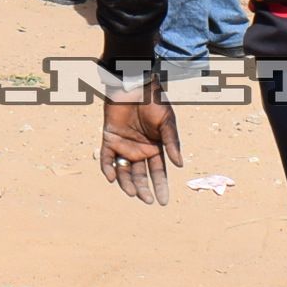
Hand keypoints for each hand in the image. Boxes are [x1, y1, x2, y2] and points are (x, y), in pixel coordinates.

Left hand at [97, 89, 181, 203]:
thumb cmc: (154, 101)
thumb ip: (172, 143)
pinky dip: (108, 169)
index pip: (158, 172)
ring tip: (132, 192)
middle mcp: (139, 150)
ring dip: (127, 183)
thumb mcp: (167, 122)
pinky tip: (112, 178)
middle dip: (144, 189)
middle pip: (140, 176)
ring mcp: (123, 145)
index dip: (161, 187)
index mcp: (155, 148)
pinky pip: (106, 158)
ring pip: (124, 171)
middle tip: (146, 200)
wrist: (134, 85)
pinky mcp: (109, 138)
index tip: (163, 201)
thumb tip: (179, 165)